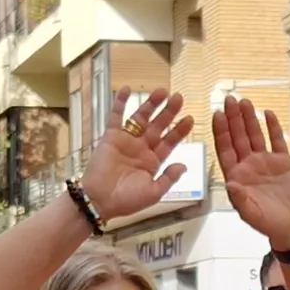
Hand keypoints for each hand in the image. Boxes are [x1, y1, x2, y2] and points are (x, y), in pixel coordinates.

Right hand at [81, 90, 193, 220]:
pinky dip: (120, 103)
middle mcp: (141, 148)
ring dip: (151, 104)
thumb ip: (169, 178)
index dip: (179, 130)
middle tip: (179, 97)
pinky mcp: (110, 136)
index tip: (190, 118)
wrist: (99, 200)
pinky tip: (127, 89)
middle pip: (158, 126)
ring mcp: (126, 141)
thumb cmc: (126, 200)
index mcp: (152, 162)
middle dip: (169, 112)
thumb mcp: (154, 192)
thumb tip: (183, 165)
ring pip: (141, 118)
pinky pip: (116, 116)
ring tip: (162, 91)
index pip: (169, 142)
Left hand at [212, 96, 289, 248]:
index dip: (221, 132)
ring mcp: (265, 162)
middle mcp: (248, 165)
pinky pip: (277, 140)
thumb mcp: (251, 215)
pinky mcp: (283, 161)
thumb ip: (240, 200)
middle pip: (238, 137)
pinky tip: (268, 113)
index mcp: (237, 176)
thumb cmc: (269, 224)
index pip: (225, 149)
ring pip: (255, 135)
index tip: (217, 115)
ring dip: (249, 119)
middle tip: (229, 99)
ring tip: (244, 101)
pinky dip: (273, 127)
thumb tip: (231, 183)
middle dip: (233, 119)